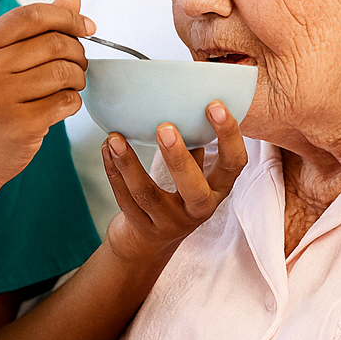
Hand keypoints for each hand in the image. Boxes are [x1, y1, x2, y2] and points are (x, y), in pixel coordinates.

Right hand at [0, 0, 94, 191]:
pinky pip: (66, 101)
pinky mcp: (19, 125)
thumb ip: (36, 29)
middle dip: (77, 52)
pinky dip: (73, 101)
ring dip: (77, 78)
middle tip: (77, 65)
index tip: (87, 27)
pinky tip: (61, 106)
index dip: (67, 17)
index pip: (31, 16)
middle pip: (53, 43)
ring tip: (70, 85)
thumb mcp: (1, 62)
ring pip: (63, 72)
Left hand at [102, 101, 247, 266]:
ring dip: (129, 163)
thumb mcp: (193, 173)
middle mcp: (197, 210)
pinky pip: (124, 198)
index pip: (234, 165)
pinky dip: (113, 171)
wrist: (149, 242)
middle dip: (178, 159)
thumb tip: (188, 97)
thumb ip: (195, 144)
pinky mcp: (140, 227)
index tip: (215, 106)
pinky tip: (107, 148)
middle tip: (164, 128)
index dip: (229, 136)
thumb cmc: (176, 196)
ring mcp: (168, 222)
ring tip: (115, 137)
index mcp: (217, 190)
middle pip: (194, 190)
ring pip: (148, 195)